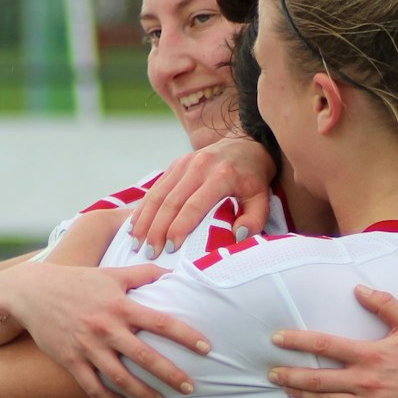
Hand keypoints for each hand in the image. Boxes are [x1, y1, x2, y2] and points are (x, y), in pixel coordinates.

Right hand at [6, 261, 209, 397]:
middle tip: (191, 388)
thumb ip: (144, 274)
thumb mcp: (111, 273)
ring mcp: (87, 346)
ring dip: (144, 393)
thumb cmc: (77, 281)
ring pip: (121, 377)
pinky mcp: (70, 360)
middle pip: (145, 357)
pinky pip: (93, 386)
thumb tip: (174, 272)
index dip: (185, 335)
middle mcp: (106, 327)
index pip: (161, 322)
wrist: (32, 292)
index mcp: (120, 305)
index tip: (205, 348)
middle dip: (171, 374)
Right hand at [128, 137, 275, 256]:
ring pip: (158, 194)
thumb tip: (238, 236)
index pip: (193, 206)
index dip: (179, 228)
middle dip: (156, 229)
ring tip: (136, 243)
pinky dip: (144, 207)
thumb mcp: (262, 199)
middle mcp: (199, 166)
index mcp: (221, 176)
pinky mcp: (176, 164)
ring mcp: (184, 163)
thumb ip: (254, 219)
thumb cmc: (254, 178)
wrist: (247, 144)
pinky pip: (156, 187)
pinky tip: (135, 225)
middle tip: (148, 252)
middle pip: (170, 201)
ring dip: (144, 219)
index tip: (170, 249)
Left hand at [269, 286, 397, 397]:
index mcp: (371, 354)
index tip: (277, 339)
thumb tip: (358, 290)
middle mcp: (366, 381)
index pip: (325, 346)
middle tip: (271, 374)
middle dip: (289, 376)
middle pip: (316, 380)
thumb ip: (384, 304)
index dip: (297, 342)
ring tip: (284, 390)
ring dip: (300, 397)